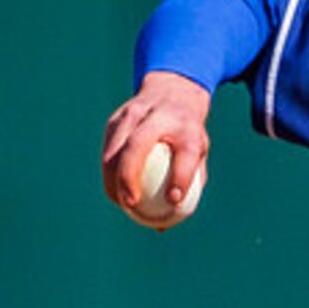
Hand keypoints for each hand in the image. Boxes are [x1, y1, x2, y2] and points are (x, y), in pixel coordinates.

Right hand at [102, 71, 214, 213]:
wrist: (172, 91)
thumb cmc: (188, 132)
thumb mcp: (200, 150)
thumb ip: (192, 180)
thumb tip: (173, 216)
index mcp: (188, 126)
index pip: (187, 153)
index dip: (181, 178)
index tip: (174, 201)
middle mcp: (160, 116)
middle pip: (138, 145)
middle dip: (129, 175)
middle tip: (131, 203)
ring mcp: (134, 113)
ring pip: (115, 147)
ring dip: (112, 177)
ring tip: (118, 201)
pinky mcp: (116, 118)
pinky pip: (108, 148)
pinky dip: (108, 170)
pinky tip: (112, 189)